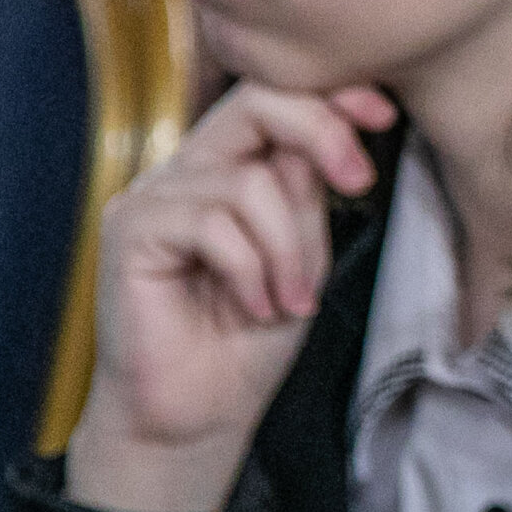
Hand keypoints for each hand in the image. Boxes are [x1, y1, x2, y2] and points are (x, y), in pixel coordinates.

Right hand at [62, 81, 392, 511]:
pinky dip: (251, 269)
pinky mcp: (129, 231)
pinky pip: (212, 223)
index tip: (383, 114)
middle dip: (320, 134)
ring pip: (247, 182)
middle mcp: (185, 172)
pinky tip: (253, 307)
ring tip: (288, 299)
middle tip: (359, 182)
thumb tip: (331, 134)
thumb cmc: (247, 342)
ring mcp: (152, 198)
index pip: (273, 98)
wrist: (196, 416)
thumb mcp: (302, 257)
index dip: (330, 95)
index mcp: (227, 169)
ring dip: (288, 247)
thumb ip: (307, 194)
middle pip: (254, 105)